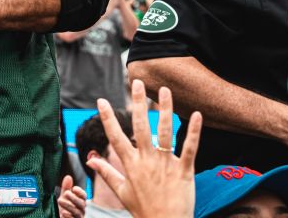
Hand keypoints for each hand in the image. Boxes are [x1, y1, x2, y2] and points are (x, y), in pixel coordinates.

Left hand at [56, 175, 85, 217]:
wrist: (59, 217)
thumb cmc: (63, 207)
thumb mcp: (63, 197)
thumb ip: (66, 188)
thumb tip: (68, 177)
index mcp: (80, 201)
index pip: (83, 196)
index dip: (80, 192)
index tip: (74, 188)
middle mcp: (81, 209)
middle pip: (81, 203)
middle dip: (74, 198)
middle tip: (65, 193)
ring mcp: (78, 217)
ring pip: (77, 212)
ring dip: (68, 206)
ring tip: (59, 200)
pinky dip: (68, 216)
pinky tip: (62, 213)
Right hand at [86, 79, 202, 217]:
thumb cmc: (143, 211)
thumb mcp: (122, 192)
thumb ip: (107, 173)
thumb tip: (91, 160)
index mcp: (131, 165)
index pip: (116, 137)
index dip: (108, 118)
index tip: (101, 101)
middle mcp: (147, 161)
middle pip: (140, 126)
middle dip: (138, 103)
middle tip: (137, 83)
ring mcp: (166, 164)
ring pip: (164, 132)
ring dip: (165, 110)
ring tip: (164, 90)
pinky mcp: (184, 170)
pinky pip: (190, 148)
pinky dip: (193, 132)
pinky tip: (197, 115)